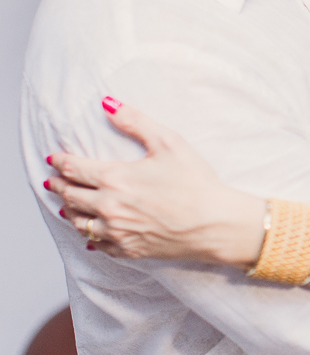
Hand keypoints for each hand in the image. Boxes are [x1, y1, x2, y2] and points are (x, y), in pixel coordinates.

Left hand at [45, 100, 264, 266]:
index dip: (61, 162)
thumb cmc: (195, 182)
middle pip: (71, 196)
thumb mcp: (169, 143)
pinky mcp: (128, 249)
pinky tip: (90, 233)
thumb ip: (136, 121)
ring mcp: (117, 231)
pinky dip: (89, 236)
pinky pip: (98, 245)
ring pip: (79, 222)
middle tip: (52, 182)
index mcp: (115, 179)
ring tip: (66, 206)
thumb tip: (108, 104)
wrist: (214, 223)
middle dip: (59, 186)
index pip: (75, 169)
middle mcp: (109, 207)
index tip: (53, 159)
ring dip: (69, 211)